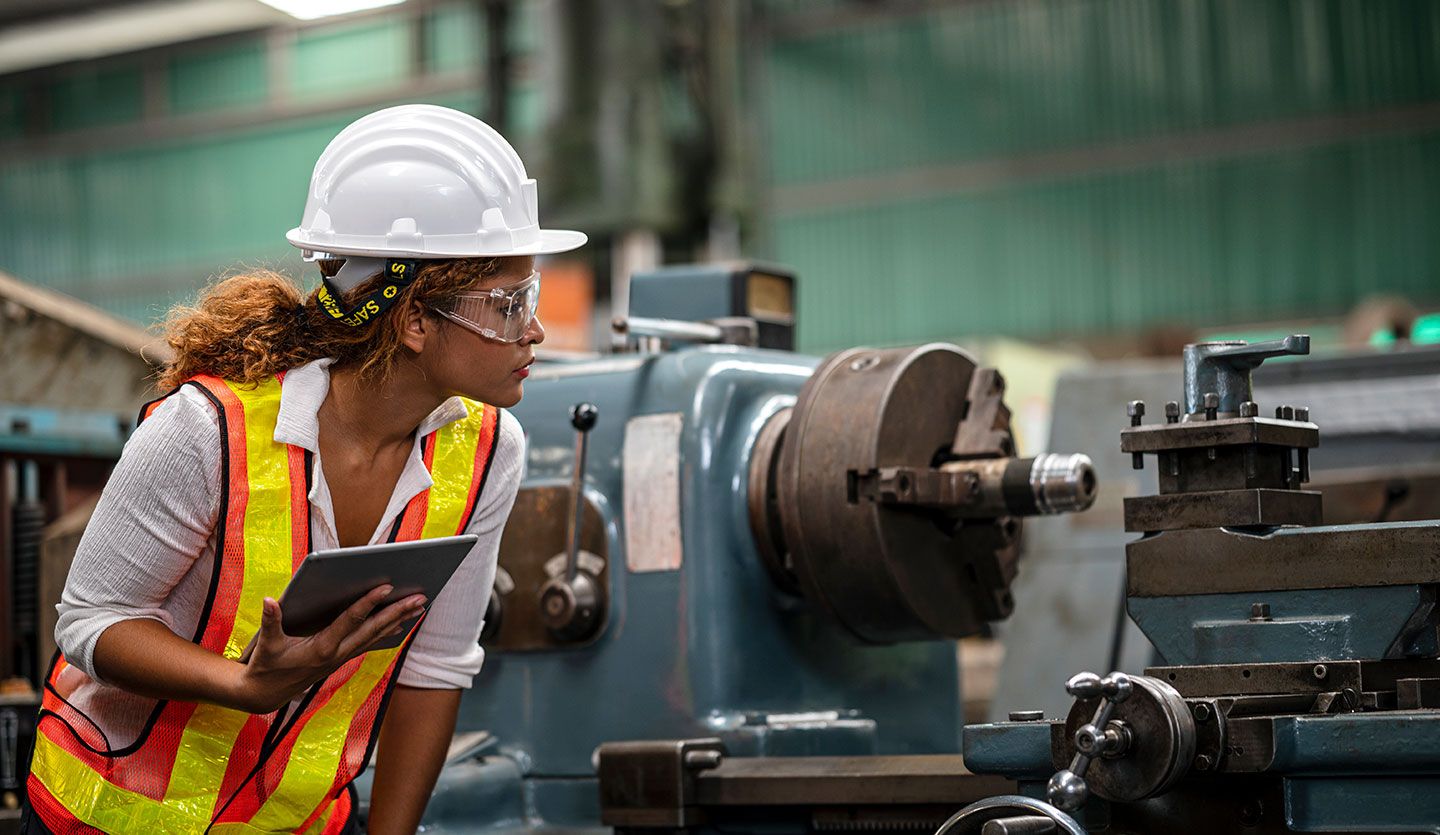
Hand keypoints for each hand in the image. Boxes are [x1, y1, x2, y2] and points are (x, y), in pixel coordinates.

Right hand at [231, 585, 425, 713]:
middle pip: (373, 629)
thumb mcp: (266, 645)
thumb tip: (269, 600)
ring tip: (419, 606)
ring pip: (376, 636)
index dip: (369, 603)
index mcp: (322, 648)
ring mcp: (342, 657)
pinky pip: (369, 642)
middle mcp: (338, 653)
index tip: (387, 587)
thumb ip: (270, 621)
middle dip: (398, 612)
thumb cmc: (265, 667)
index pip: (351, 620)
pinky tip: (400, 624)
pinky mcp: (341, 659)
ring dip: (398, 620)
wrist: (265, 695)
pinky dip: (386, 631)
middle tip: (421, 597)